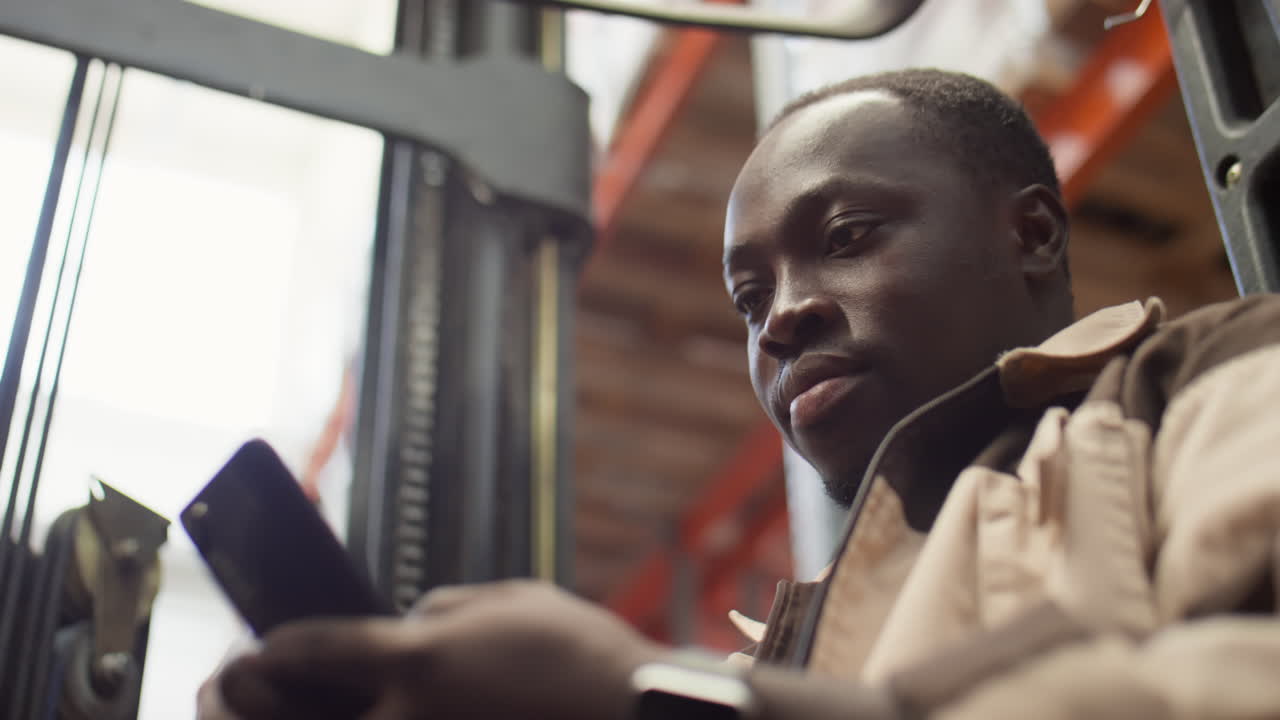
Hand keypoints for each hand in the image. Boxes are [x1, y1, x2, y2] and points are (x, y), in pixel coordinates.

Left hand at [219, 579, 665, 719]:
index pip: (312, 651)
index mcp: (417, 659)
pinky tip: (359, 718)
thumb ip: (443, 612)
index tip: (256, 648)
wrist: (632, 714)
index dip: (272, 647)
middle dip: (240, 702)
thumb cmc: (579, 654)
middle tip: (230, 685)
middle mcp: (407, 718)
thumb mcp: (508, 602)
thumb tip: (409, 628)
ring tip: (277, 708)